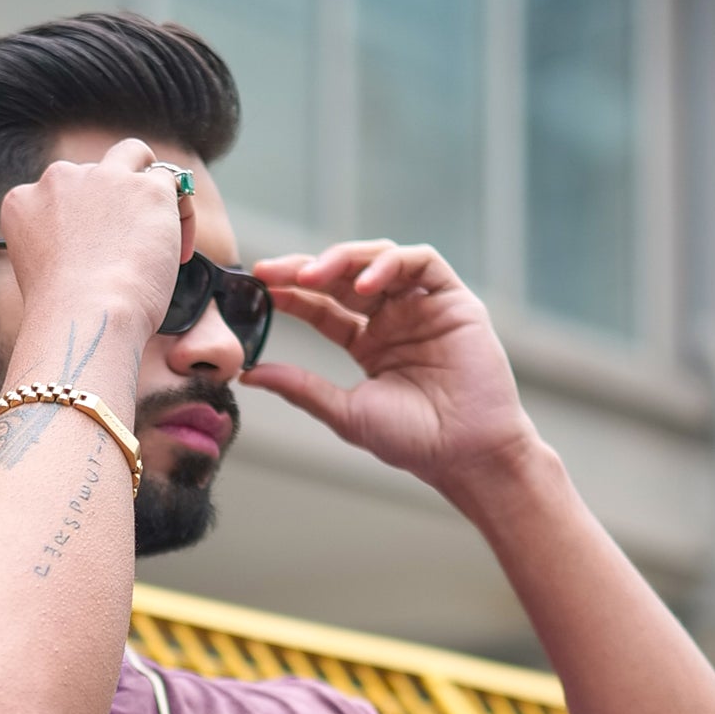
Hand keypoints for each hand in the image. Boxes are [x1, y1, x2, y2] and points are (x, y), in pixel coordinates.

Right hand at [1, 139, 194, 340]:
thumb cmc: (68, 315)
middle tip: (128, 246)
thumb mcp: (44, 273)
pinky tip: (181, 252)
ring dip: (146, 184)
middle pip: (92, 174)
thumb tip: (95, 250)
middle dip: (111, 203)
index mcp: (23, 201)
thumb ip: (60, 246)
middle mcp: (59, 179)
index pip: (54, 194)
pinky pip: (172, 182)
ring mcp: (103, 178)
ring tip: (159, 229)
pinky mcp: (146, 188)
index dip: (78, 222)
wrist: (87, 317)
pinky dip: (180, 214)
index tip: (92, 254)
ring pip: (132, 155)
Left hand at [244, 241, 539, 502]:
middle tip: (275, 272)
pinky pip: (421, 263)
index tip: (261, 287)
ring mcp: (423, 305)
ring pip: (378, 260)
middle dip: (308, 269)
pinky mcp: (453, 299)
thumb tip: (249, 373)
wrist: (464, 453)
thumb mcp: (345, 411)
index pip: (324, 307)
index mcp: (369, 344)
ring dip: (343, 260)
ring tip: (313, 275)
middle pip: (344, 277)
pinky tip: (364, 282)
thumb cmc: (412, 441)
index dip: (293, 293)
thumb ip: (301, 387)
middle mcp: (394, 319)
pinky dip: (390, 264)